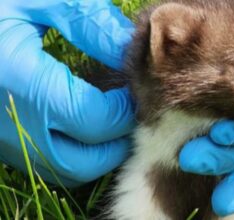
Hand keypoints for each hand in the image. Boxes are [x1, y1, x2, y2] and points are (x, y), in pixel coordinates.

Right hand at [0, 0, 135, 185]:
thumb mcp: (40, 0)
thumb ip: (89, 24)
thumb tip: (128, 50)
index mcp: (20, 81)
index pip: (94, 119)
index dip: (125, 110)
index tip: (136, 90)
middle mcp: (10, 122)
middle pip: (84, 162)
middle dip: (117, 142)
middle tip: (130, 112)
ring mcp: (2, 137)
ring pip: (65, 170)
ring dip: (97, 153)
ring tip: (111, 120)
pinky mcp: (0, 140)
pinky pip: (46, 161)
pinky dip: (74, 151)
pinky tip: (83, 124)